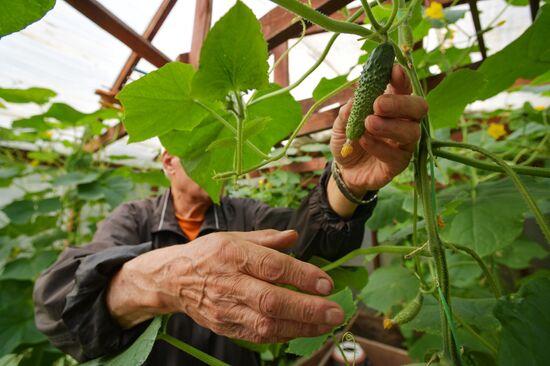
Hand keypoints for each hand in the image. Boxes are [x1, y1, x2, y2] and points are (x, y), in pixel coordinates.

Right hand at [106, 230, 343, 342]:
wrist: (173, 280)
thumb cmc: (208, 254)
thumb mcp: (234, 237)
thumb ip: (267, 239)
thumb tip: (295, 236)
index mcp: (234, 254)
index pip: (273, 267)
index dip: (302, 276)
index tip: (327, 283)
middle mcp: (230, 283)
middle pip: (272, 301)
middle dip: (308, 309)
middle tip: (335, 311)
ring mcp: (226, 308)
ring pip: (266, 324)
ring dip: (301, 327)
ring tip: (326, 324)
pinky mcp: (225, 326)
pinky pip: (257, 336)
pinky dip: (283, 334)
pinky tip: (302, 330)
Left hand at [330, 65, 427, 194]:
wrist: (344, 169)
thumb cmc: (348, 140)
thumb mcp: (342, 123)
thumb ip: (349, 110)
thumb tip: (356, 97)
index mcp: (392, 107)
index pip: (404, 89)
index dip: (401, 78)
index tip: (393, 70)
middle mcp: (404, 123)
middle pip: (419, 108)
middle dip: (400, 103)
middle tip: (378, 104)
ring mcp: (404, 144)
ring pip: (412, 132)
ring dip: (389, 126)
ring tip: (368, 123)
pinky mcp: (398, 164)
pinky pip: (397, 155)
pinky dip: (379, 146)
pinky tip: (364, 140)